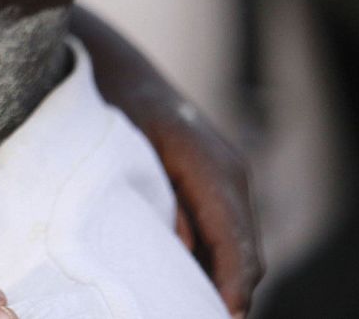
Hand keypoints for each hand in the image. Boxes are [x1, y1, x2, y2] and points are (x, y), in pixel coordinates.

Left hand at [75, 9, 261, 316]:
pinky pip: (227, 232)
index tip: (224, 318)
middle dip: (229, 293)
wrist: (114, 65)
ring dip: (224, 280)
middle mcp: (231, 173)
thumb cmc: (112, 108)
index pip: (236, 246)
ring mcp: (228, 175)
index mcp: (212, 167)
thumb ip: (159, 206)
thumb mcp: (125, 156)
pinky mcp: (216, 180)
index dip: (232, 289)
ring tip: (196, 309)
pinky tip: (190, 282)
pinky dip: (217, 260)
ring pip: (240, 247)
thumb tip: (182, 255)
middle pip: (245, 255)